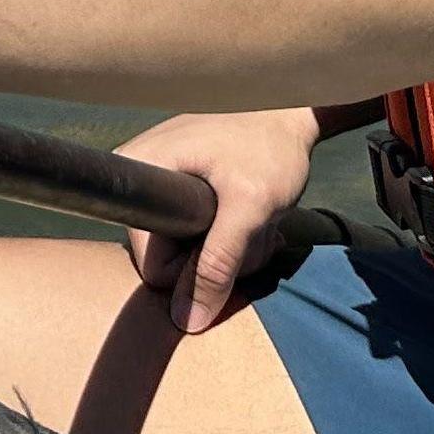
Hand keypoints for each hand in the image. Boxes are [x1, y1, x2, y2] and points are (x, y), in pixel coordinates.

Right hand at [117, 107, 322, 333]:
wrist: (292, 112)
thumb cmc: (270, 149)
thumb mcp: (250, 209)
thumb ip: (217, 265)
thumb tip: (185, 322)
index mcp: (141, 169)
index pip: (149, 262)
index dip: (192, 270)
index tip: (229, 239)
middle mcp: (141, 172)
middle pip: (168, 258)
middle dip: (215, 259)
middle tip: (250, 229)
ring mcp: (160, 177)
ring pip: (186, 250)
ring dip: (229, 249)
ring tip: (255, 218)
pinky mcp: (179, 184)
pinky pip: (195, 233)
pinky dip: (227, 235)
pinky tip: (249, 215)